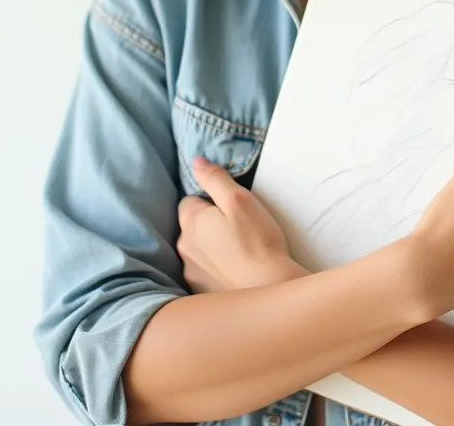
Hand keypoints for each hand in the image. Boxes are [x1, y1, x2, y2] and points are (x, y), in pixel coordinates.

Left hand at [176, 157, 308, 293]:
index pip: (190, 201)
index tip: (231, 209)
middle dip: (208, 224)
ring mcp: (190, 273)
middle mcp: (184, 248)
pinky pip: (204, 272)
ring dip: (211, 247)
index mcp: (191, 222)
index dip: (210, 201)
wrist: (269, 290)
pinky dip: (215, 269)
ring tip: (239, 251)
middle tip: (238, 228)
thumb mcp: (240, 199)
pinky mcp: (200, 292)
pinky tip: (235, 271)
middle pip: (192, 226)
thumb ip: (215, 179)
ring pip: (197, 250)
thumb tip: (196, 161)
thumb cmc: (258, 241)